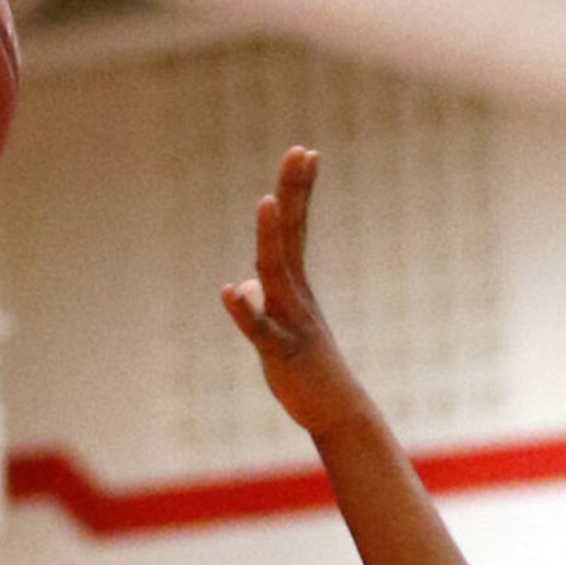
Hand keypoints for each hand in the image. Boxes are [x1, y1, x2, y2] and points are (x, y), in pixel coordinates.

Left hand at [221, 146, 375, 443]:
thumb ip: (262, 303)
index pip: (297, 230)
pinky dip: (245, 312)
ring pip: (278, 273)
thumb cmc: (309, 372)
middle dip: (294, 193)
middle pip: (292, 236)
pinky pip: (261, 331)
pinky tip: (229, 293)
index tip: (305, 151)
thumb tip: (243, 287)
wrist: (336, 413)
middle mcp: (297, 297)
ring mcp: (292, 322)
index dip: (298, 191)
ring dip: (271, 238)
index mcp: (296, 288)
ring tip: (266, 202)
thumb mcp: (279, 331)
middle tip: (301, 151)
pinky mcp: (282, 354)